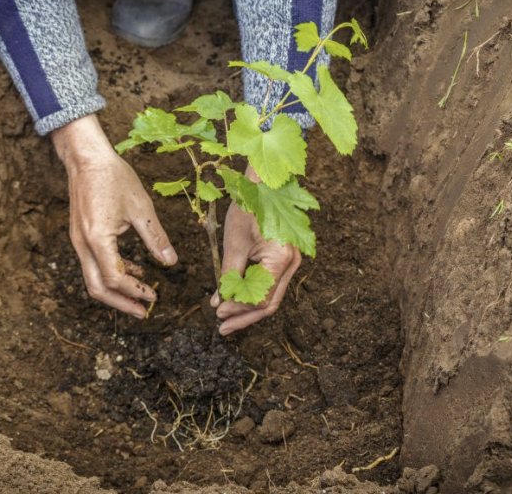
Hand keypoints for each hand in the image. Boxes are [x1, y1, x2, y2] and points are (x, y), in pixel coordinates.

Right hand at [52, 115, 176, 318]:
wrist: (86, 158)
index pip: (115, 278)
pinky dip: (111, 273)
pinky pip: (93, 263)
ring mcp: (78, 241)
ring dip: (116, 291)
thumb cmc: (113, 177)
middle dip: (121, 303)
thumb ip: (156, 238)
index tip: (154, 297)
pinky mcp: (80, 236)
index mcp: (98, 239)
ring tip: (140, 296)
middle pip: (97, 288)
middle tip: (143, 312)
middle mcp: (83, 244)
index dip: (135, 291)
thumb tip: (171, 263)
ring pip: (92, 278)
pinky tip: (133, 270)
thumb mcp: (141, 208)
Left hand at [210, 166, 300, 335]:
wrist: (263, 184)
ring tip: (226, 318)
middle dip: (244, 317)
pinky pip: (270, 284)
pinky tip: (236, 299)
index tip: (218, 314)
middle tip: (223, 328)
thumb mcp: (234, 244)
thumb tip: (220, 303)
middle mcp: (293, 264)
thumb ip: (228, 276)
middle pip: (270, 304)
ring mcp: (291, 262)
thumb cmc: (249, 208)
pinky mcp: (284, 258)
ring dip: (248, 308)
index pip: (261, 299)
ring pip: (271, 296)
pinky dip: (253, 294)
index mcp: (282, 260)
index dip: (239, 310)